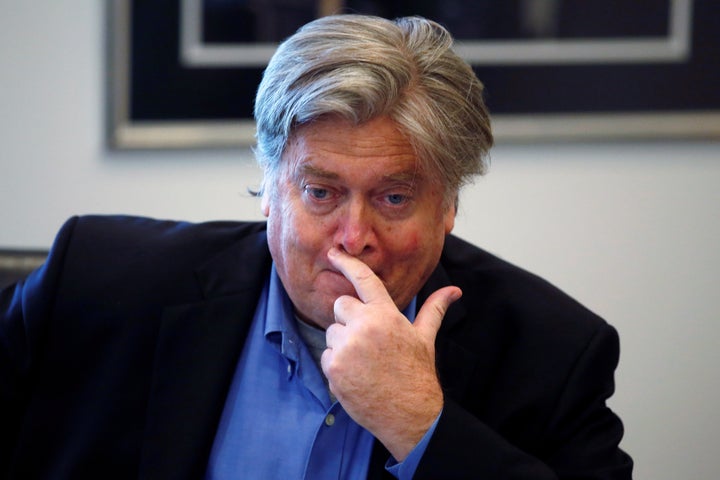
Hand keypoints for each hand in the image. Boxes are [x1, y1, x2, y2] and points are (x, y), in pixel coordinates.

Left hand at [321, 247, 461, 460]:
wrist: (410, 415)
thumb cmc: (417, 374)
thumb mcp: (425, 338)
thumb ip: (434, 309)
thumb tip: (455, 291)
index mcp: (385, 315)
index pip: (363, 279)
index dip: (346, 262)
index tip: (333, 252)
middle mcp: (364, 327)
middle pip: (340, 306)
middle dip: (349, 319)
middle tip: (366, 340)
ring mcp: (346, 348)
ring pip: (332, 333)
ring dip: (343, 345)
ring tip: (365, 363)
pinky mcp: (334, 368)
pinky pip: (327, 356)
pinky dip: (337, 366)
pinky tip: (357, 377)